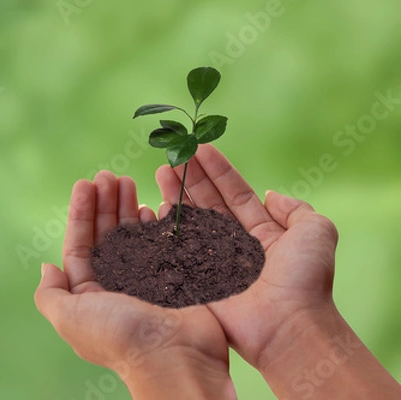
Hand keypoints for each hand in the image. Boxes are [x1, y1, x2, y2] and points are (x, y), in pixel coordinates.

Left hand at [35, 171, 236, 399]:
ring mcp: (148, 279)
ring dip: (128, 207)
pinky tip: (153, 206)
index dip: (81, 213)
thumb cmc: (120, 336)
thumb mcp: (70, 317)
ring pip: (134, 235)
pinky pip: (163, 243)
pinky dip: (156, 224)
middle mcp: (117, 285)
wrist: (176, 358)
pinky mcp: (174, 276)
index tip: (86, 183)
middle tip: (110, 175)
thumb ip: (51, 294)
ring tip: (129, 181)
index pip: (80, 244)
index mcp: (90, 293)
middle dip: (105, 203)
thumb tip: (46, 267)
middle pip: (107, 234)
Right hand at [155, 144, 339, 368]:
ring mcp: (214, 261)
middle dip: (191, 178)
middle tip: (174, 155)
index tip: (201, 148)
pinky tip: (159, 204)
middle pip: (209, 203)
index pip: (235, 194)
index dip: (218, 171)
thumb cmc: (306, 279)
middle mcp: (236, 244)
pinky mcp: (197, 278)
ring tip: (162, 170)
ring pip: (192, 220)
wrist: (288, 324)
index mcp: (262, 233)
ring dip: (177, 194)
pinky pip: (179, 248)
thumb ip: (297, 208)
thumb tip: (272, 194)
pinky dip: (168, 226)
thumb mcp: (316, 231)